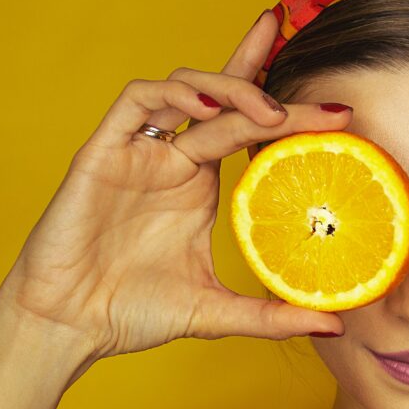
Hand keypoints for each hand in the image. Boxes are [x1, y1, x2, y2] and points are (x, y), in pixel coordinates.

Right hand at [0, 11, 347, 362]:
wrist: (68, 327)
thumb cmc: (133, 313)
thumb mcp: (216, 311)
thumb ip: (272, 316)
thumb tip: (335, 323)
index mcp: (199, 183)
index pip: (246, 126)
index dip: (285, 106)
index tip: (340, 114)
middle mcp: (172, 159)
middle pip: (224, 98)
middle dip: (269, 81)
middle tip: (325, 100)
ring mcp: (138, 152)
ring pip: (184, 88)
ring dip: (228, 88)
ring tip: (267, 112)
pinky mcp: (102, 152)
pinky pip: (136, 101)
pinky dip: (173, 96)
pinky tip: (206, 111)